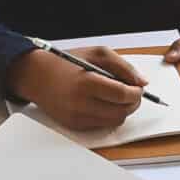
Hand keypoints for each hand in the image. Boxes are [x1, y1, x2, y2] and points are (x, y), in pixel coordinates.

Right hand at [7, 46, 142, 131]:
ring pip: (114, 121)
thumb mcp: (97, 54)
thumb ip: (123, 66)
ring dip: (121, 110)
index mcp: (87, 82)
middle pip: (121, 112)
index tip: (138, 88)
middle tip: (132, 93)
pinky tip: (102, 103)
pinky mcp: (74, 125)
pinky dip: (107, 115)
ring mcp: (77, 117)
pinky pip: (101, 125)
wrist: (36, 76)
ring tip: (117, 98)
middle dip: (132, 103)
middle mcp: (81, 103)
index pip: (123, 95)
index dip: (136, 93)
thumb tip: (142, 82)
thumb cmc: (65, 62)